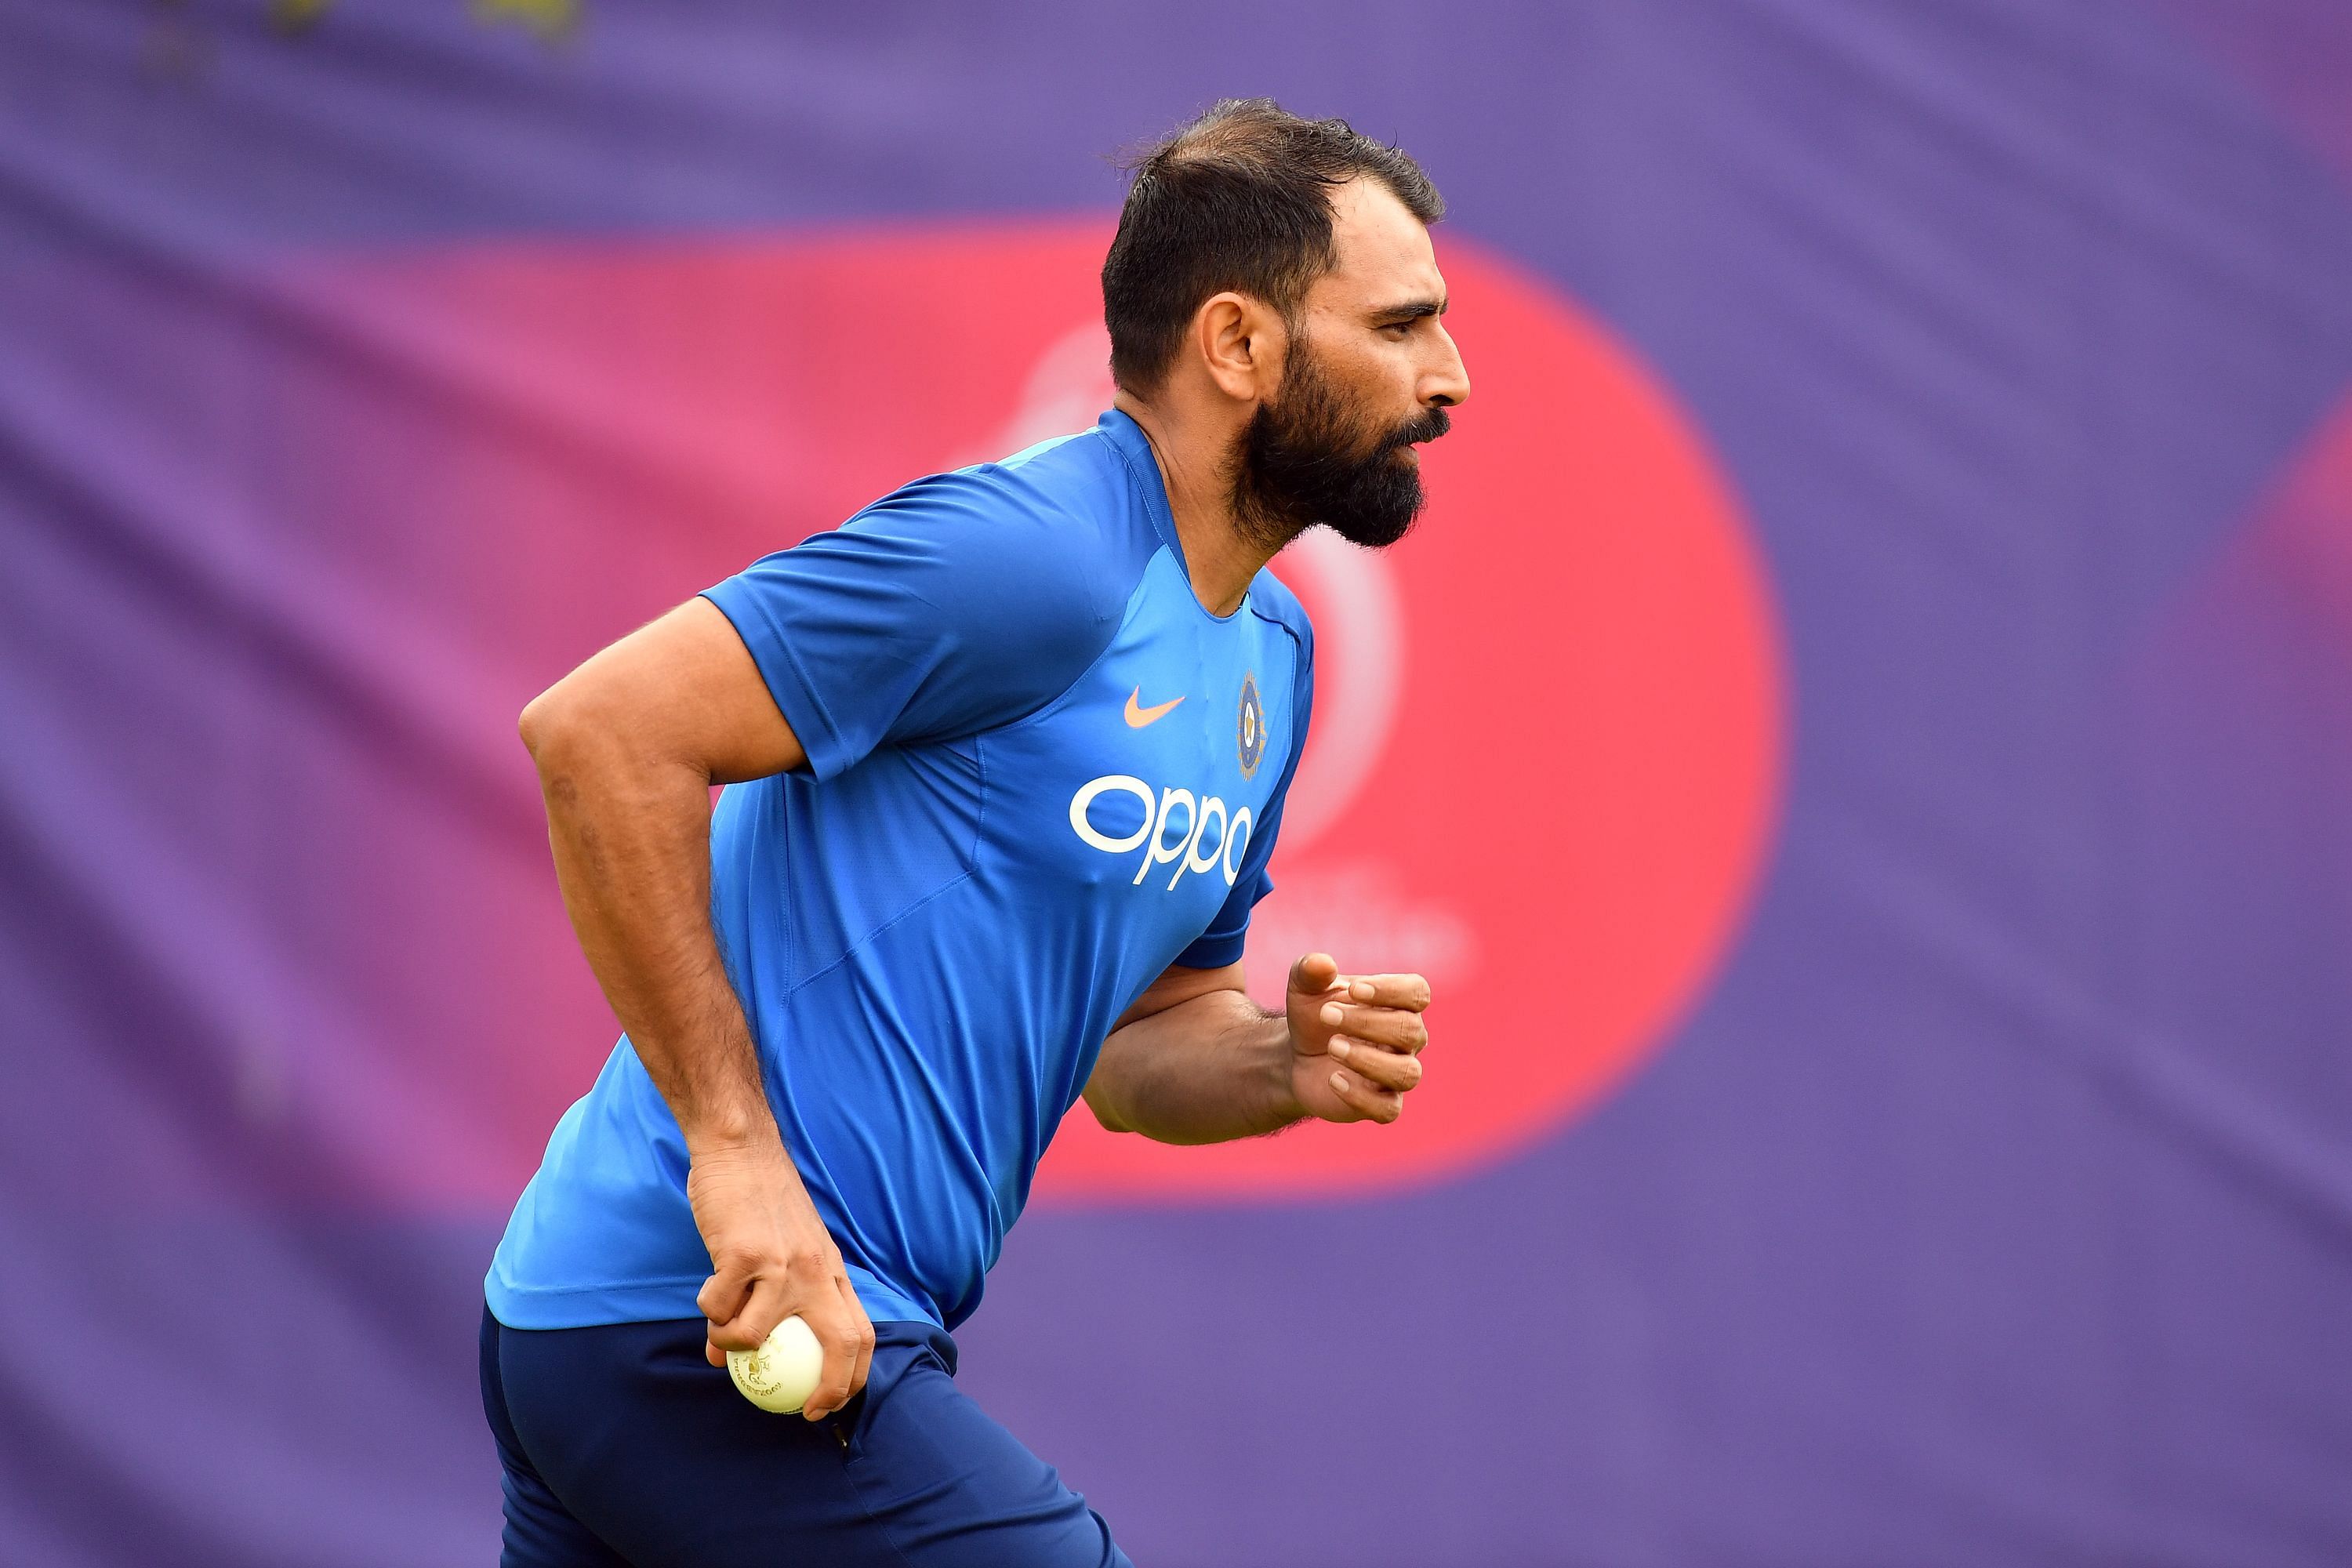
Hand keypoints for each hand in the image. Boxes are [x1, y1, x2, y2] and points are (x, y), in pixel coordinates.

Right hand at [685, 1134, 874, 1420]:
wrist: (742, 1150)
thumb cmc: (762, 1202)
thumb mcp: (788, 1249)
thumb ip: (774, 1299)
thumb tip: (735, 1357)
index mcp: (832, 1270)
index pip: (861, 1333)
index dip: (853, 1377)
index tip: (832, 1404)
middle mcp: (815, 1271)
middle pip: (840, 1343)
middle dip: (828, 1388)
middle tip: (801, 1408)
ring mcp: (781, 1264)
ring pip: (755, 1335)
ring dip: (732, 1345)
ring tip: (720, 1334)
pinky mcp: (743, 1255)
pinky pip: (719, 1307)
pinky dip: (709, 1311)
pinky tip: (708, 1295)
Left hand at [1284, 952, 1430, 1124]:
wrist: (1298, 1057)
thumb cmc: (1315, 1016)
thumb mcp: (1305, 989)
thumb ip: (1310, 971)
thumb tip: (1321, 963)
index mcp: (1400, 1005)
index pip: (1418, 993)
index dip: (1391, 990)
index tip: (1353, 990)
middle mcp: (1407, 1040)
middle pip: (1410, 1031)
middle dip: (1367, 1022)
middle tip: (1326, 1015)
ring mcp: (1397, 1074)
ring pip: (1407, 1073)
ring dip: (1368, 1059)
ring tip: (1332, 1047)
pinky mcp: (1382, 1105)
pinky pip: (1388, 1109)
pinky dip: (1361, 1096)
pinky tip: (1333, 1079)